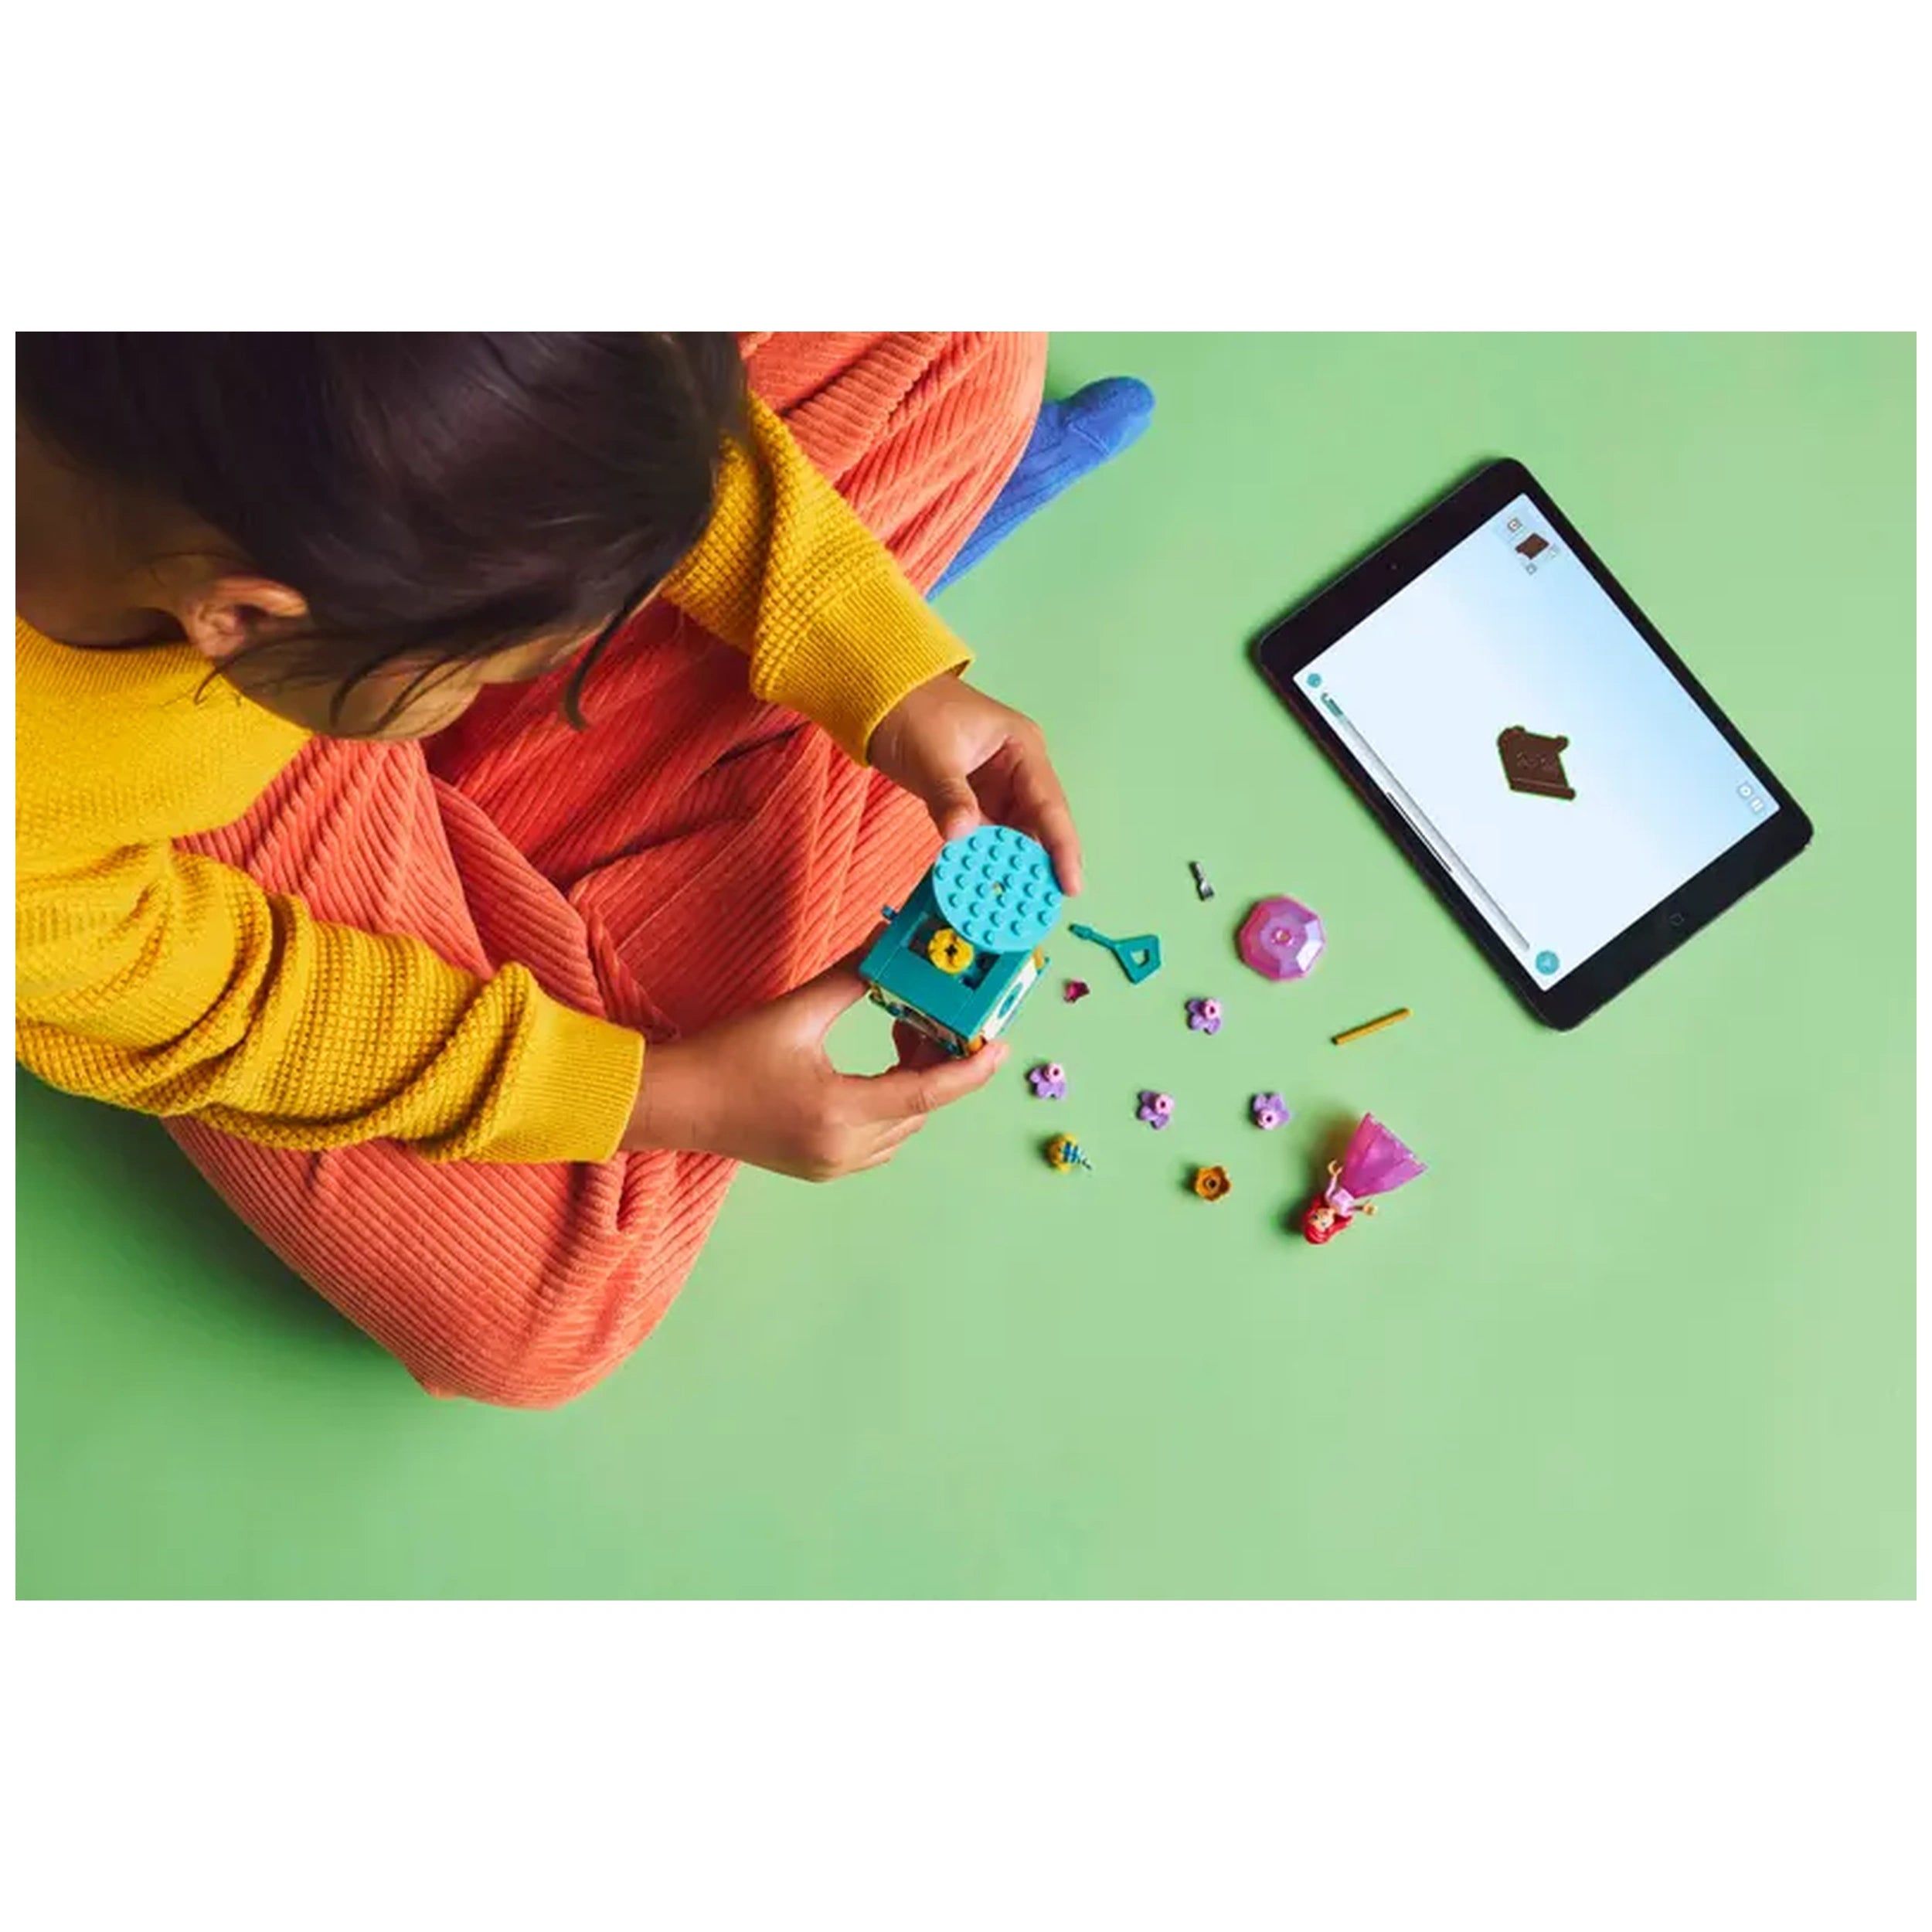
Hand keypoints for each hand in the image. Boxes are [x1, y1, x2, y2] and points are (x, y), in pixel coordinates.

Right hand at [621, 960, 1005, 1178]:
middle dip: (939, 1065)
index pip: (925, 1095)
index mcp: (838, 1112)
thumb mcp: (794, 1013)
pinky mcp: (821, 1167)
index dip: (970, 1071)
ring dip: (915, 1087)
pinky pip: (879, 1141)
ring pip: (902, 1128)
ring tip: (905, 1032)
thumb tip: (889, 945)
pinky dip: (891, 1107)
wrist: (673, 1104)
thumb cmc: (725, 1056)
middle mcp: (842, 1149)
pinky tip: (879, 1067)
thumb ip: (850, 980)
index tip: (1002, 1047)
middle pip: (919, 1111)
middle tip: (939, 1017)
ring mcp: (832, 1165)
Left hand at [869, 673, 1082, 892]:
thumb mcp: (932, 755)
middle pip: (1037, 826)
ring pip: (1013, 836)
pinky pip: (986, 837)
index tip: (1070, 885)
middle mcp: (1017, 771)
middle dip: (1038, 867)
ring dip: (1010, 868)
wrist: (877, 696)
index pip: (1049, 805)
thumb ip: (949, 796)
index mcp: (1021, 749)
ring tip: (1012, 907)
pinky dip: (985, 860)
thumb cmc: (911, 710)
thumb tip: (962, 836)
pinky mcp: (973, 801)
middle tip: (1038, 910)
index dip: (1062, 848)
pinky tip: (983, 886)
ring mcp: (996, 788)